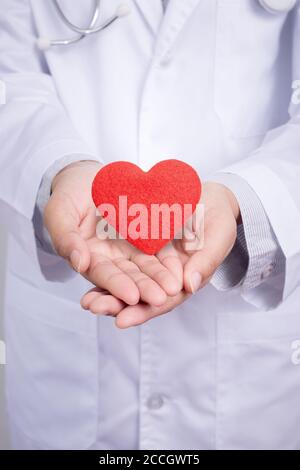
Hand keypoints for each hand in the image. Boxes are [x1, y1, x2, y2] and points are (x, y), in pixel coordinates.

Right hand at [44, 161, 181, 306]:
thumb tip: (79, 263)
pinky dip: (169, 258)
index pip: (104, 275)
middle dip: (145, 288)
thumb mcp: (59, 213)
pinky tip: (180, 267)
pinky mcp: (147, 236)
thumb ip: (65, 238)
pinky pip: (160, 247)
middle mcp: (113, 258)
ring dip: (160, 277)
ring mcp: (131, 248)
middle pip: (130, 276)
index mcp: (90, 258)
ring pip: (148, 266)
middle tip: (161, 297)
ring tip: (174, 287)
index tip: (131, 295)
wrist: (87, 176)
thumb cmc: (68, 194)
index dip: (116, 285)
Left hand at [81, 181, 239, 327]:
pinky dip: (107, 266)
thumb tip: (189, 286)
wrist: (210, 198)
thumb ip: (206, 261)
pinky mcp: (141, 245)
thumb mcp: (218, 237)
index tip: (122, 320)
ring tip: (86, 301)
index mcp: (184, 280)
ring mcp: (151, 261)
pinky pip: (122, 258)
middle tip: (94, 309)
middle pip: (140, 296)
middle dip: (116, 304)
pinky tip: (87, 268)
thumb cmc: (219, 219)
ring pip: (128, 280)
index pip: (163, 301)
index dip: (143, 311)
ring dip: (106, 291)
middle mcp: (164, 276)